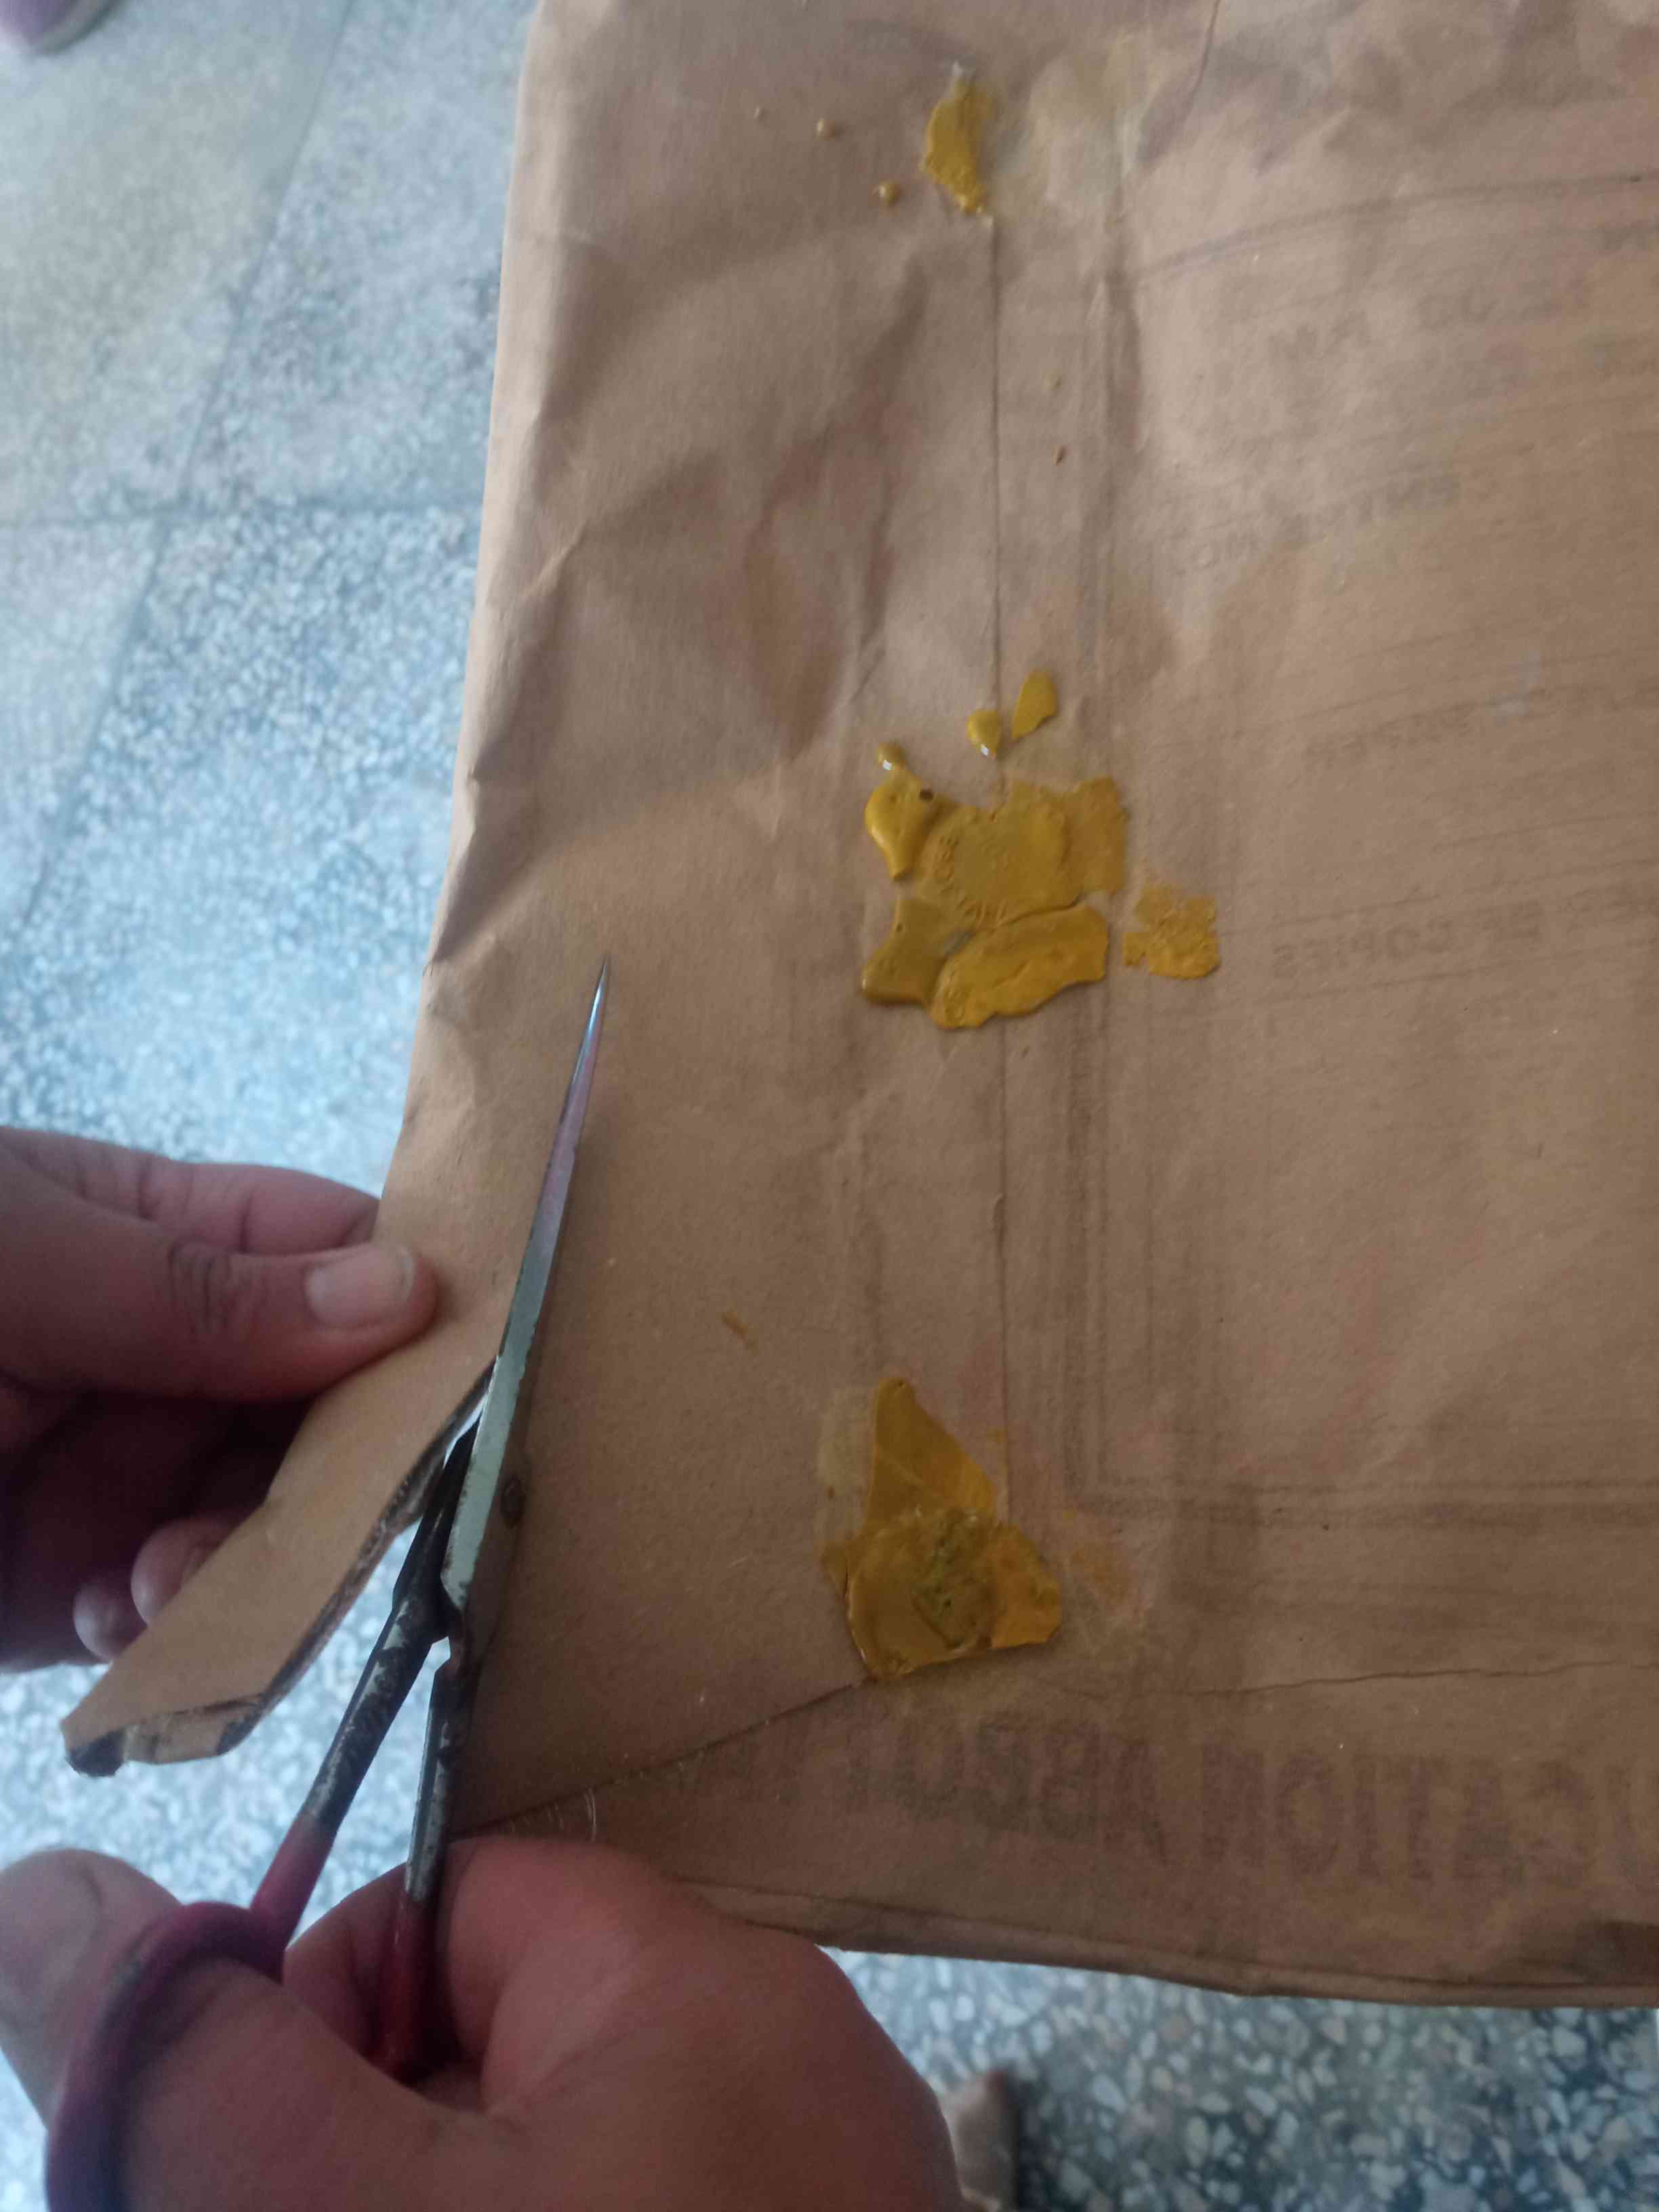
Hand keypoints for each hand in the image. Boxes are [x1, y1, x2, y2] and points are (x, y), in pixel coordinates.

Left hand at [0, 1129, 437, 1668]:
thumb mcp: (14, 1261)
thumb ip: (199, 1290)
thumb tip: (411, 1289)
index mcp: (162, 1233)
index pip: (339, 1254)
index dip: (418, 1305)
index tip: (470, 1377)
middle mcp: (167, 1359)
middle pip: (331, 1411)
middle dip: (338, 1469)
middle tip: (321, 1521)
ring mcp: (120, 1479)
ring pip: (271, 1526)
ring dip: (256, 1563)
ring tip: (167, 1583)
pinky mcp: (68, 1598)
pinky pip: (177, 1621)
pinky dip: (178, 1636)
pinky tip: (118, 1626)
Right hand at [0, 1838, 962, 2210]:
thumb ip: (198, 2059)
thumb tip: (50, 1898)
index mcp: (697, 1982)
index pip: (447, 1910)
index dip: (311, 2027)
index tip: (247, 2181)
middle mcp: (787, 2075)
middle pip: (499, 2060)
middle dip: (364, 2168)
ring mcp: (821, 2203)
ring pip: (561, 2179)